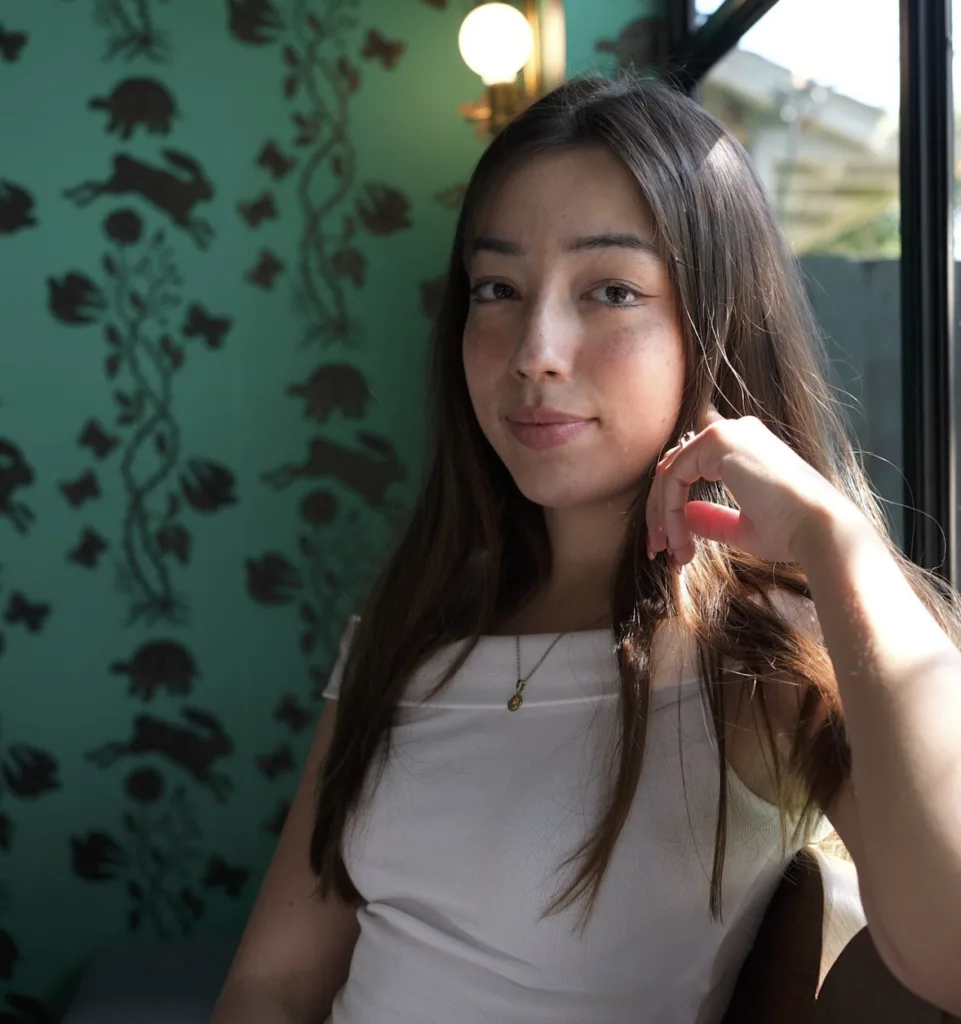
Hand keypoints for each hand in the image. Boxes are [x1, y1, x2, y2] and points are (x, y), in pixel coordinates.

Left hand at [646, 407, 858, 566]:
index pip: (691, 464)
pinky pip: (673, 478)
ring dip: (663, 518)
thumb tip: (686, 515)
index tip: (669, 544)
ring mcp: (725, 433)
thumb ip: (713, 518)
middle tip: (657, 550)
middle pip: (675, 467)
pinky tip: (678, 540)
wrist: (819, 528)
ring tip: (670, 553)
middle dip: (660, 513)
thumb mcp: (743, 527)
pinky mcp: (717, 442)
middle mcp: (735, 432)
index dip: (671, 503)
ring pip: (670, 474)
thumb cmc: (791, 531)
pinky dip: (668, 512)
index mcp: (745, 446)